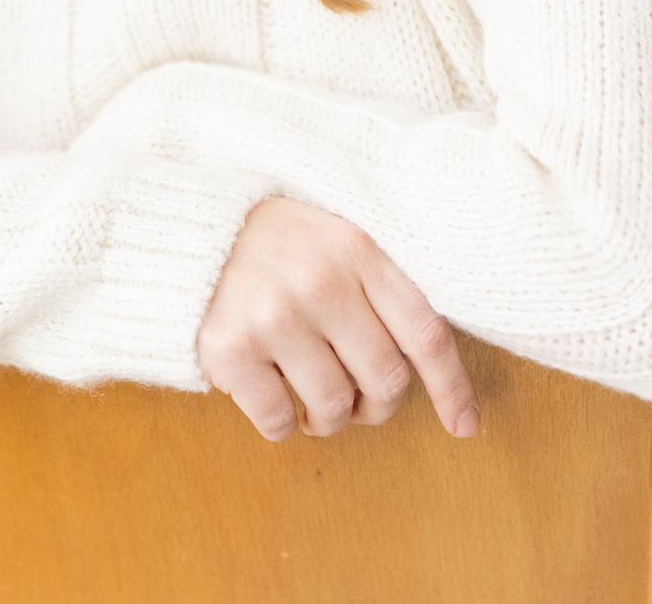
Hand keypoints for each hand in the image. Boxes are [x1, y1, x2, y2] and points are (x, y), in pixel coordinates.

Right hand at [197, 196, 480, 441]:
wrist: (187, 227)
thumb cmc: (273, 244)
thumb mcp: (334, 239)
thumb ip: (377, 287)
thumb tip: (429, 366)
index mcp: (357, 250)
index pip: (426, 332)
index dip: (451, 387)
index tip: (464, 424)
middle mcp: (322, 281)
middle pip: (386, 380)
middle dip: (376, 405)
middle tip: (355, 399)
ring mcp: (275, 315)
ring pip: (335, 409)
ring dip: (326, 418)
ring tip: (306, 395)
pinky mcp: (231, 348)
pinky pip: (280, 422)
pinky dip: (281, 422)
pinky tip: (267, 388)